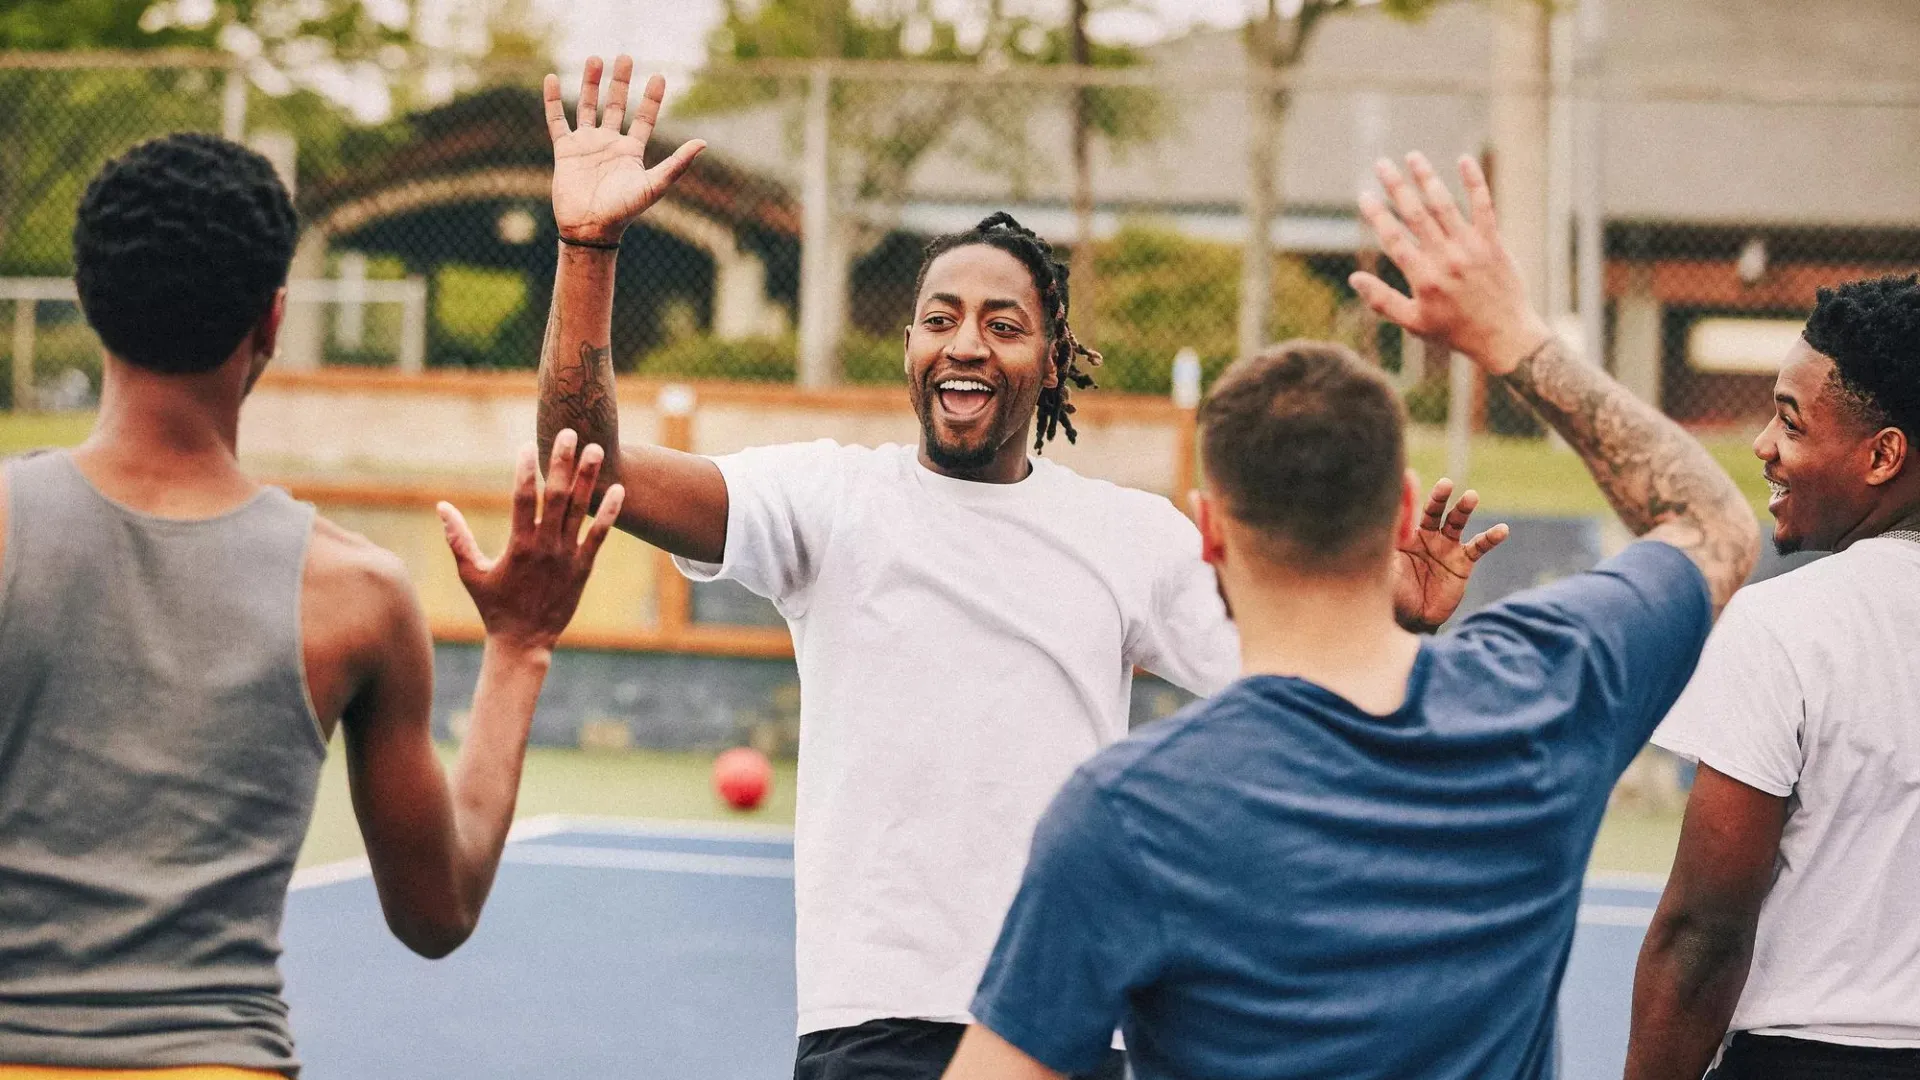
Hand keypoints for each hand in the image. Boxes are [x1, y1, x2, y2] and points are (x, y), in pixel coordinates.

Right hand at [438, 430, 626, 651]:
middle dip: (563, 463)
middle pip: (557, 496)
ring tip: (597, 449)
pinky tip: (618, 489)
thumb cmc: (494, 606)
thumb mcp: (471, 573)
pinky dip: (609, 512)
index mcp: (518, 545)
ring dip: (589, 478)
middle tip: (569, 433)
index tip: (529, 445)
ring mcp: (567, 556)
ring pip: (580, 510)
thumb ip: (457, 538)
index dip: (526, 470)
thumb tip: (441, 506)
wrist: (524, 641)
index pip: (523, 498)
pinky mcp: (584, 568)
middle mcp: (545, 546)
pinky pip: (599, 536)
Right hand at [545, 55, 705, 245]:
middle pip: (616, 105)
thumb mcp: (654, 185)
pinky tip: (552, 78)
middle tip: (626, 57)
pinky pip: (557, 120)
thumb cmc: (624, 211)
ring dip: (590, 83)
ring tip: (594, 58)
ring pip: (588, 106)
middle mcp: (610, 144)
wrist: (590, 229)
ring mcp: (587, 145)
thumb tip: (703, 142)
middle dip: (621, 82)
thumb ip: (677, 163)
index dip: (652, 98)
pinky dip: (553, 100)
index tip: (660, 76)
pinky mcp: (565, 150)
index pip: (644, 118)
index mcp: (632, 151)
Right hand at [1349, 152, 1554, 375]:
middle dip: (1396, 187)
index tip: (1364, 195)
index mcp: (1423, 277)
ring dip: (1427, 178)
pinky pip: (1483, 206)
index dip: (1376, 215)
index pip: (1393, 239)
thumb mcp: (1414, 323)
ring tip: (1413, 156)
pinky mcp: (1492, 242)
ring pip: (1444, 205)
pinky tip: (1463, 160)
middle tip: (1381, 164)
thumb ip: (1382, 300)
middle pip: (1415, 214)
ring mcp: (1470, 248)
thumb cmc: (1456, 332)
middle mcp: (1445, 258)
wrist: (1505, 336)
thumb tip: (1354, 278)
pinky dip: (1474, 182)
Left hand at [1393, 478, 1508, 632]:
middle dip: (1440, 497)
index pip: (1407, 512)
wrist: (1413, 620)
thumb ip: (1389, 544)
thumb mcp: (1387, 569)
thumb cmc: (1392, 594)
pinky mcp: (1462, 562)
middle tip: (1446, 484)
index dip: (1408, 497)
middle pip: (1434, 511)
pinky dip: (1491, 538)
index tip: (1409, 477)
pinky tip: (1502, 530)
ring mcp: (1445, 547)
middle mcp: (1425, 536)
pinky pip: (1479, 547)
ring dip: (1464, 509)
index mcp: (1403, 535)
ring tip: (1471, 496)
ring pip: (1456, 523)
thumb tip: (1388, 516)